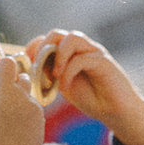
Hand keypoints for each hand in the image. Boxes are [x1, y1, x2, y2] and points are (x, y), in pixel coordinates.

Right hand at [0, 54, 44, 144]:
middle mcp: (3, 92)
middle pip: (8, 62)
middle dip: (7, 66)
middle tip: (6, 76)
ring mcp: (21, 98)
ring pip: (23, 78)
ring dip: (19, 85)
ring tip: (15, 102)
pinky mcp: (36, 106)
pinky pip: (31, 98)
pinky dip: (27, 105)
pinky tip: (23, 120)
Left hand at [26, 30, 143, 144]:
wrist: (116, 111)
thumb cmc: (92, 98)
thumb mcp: (64, 85)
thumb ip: (50, 74)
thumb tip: (31, 68)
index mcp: (71, 52)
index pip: (48, 38)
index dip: (34, 47)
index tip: (26, 63)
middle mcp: (82, 48)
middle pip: (57, 33)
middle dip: (43, 49)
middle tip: (38, 69)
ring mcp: (94, 53)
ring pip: (72, 38)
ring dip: (58, 55)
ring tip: (53, 75)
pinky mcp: (104, 62)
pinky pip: (82, 58)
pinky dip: (68, 71)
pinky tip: (64, 86)